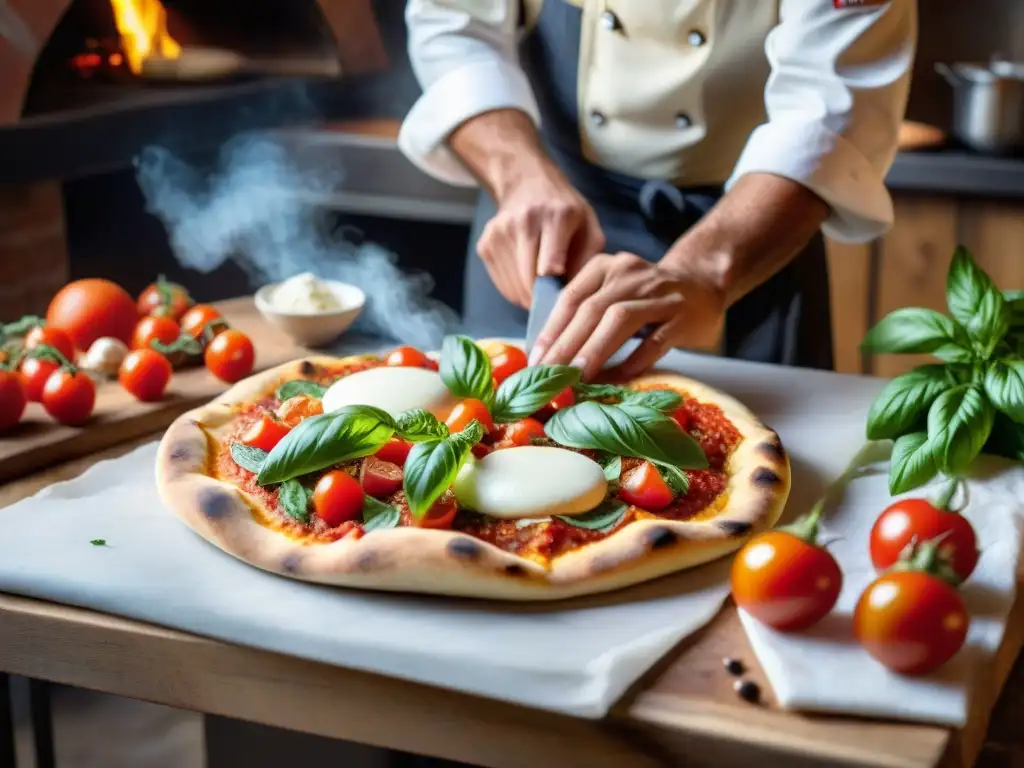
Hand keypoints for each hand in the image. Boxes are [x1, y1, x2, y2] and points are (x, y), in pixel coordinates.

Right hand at [477, 162, 603, 308]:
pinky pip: (501, 284)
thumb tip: (574, 292)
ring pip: (514, 286)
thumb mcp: (588, 226)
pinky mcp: (485, 244)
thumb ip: (588, 258)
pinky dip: (515, 290)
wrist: (527, 182)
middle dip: (543, 298)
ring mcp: (499, 233)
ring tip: (542, 288)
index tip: (561, 294)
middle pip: (529, 279)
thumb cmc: (564, 210)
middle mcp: (524, 221)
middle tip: (554, 300)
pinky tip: (526, 279)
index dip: (555, 286)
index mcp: (556, 215)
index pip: (549, 262)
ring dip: (529, 296)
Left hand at [531, 252, 725, 379]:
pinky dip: (636, 358)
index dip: (551, 330)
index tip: (537, 360)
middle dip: (567, 344)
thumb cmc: (645, 296)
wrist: (701, 283)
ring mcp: (659, 293)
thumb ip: (584, 314)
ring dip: (595, 349)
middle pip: (592, 309)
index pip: (571, 298)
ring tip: (578, 376)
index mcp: (605, 267)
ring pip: (621, 318)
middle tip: (550, 375)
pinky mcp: (683, 315)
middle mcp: (630, 275)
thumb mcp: (612, 292)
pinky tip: (620, 377)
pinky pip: (657, 339)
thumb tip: (550, 356)